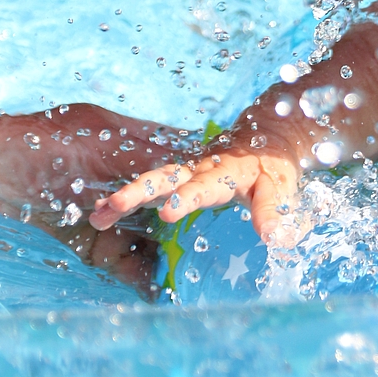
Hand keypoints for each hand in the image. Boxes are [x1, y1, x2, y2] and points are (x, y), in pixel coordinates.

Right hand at [89, 150, 298, 239]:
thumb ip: (274, 212)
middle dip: (137, 191)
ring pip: (150, 181)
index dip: (186, 198)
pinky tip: (100, 213)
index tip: (168, 212)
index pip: (203, 186)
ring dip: (124, 197)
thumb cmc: (272, 167)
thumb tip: (275, 240)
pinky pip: (148, 187)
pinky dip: (125, 198)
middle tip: (112, 205)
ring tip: (97, 214)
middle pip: (165, 178)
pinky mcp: (176, 177)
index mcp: (225, 171)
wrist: (264, 136)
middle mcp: (198, 169)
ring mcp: (184, 172)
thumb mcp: (280, 188)